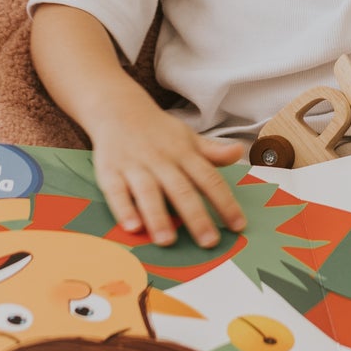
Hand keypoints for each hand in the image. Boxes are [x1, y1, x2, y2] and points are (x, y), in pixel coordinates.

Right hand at [92, 105, 246, 248]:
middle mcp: (161, 160)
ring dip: (158, 217)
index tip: (238, 226)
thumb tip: (239, 151)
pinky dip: (124, 209)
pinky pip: (116, 192)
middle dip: (196, 217)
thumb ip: (213, 151)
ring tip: (167, 241)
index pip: (209, 179)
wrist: (118, 108)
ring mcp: (135, 166)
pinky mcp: (110, 172)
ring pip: (148, 192)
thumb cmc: (158, 132)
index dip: (225, 202)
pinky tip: (132, 227)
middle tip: (209, 242)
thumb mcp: (188, 137)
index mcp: (184, 153)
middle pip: (181, 190)